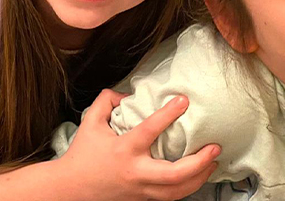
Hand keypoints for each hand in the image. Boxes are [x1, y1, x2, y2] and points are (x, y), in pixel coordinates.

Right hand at [59, 89, 219, 200]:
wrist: (70, 190)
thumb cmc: (82, 154)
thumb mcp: (90, 122)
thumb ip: (107, 101)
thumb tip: (127, 93)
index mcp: (123, 150)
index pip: (150, 131)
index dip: (168, 115)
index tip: (184, 100)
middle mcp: (135, 172)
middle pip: (174, 174)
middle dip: (199, 162)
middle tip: (215, 147)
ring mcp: (141, 190)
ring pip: (177, 192)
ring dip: (200, 177)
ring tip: (214, 162)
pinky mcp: (142, 200)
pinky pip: (170, 197)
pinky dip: (188, 188)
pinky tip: (199, 176)